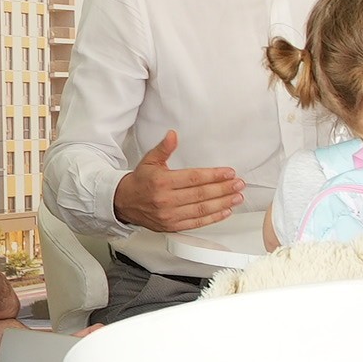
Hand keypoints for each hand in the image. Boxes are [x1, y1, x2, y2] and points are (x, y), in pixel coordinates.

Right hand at [114, 131, 243, 234]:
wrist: (124, 203)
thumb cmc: (140, 181)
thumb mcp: (149, 160)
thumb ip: (163, 148)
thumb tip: (173, 135)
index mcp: (162, 182)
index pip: (194, 178)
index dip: (214, 175)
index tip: (229, 173)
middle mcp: (166, 200)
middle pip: (201, 194)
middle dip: (223, 189)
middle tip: (238, 184)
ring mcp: (169, 215)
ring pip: (201, 210)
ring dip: (223, 203)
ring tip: (237, 197)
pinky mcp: (172, 226)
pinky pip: (197, 223)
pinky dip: (213, 218)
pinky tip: (225, 211)